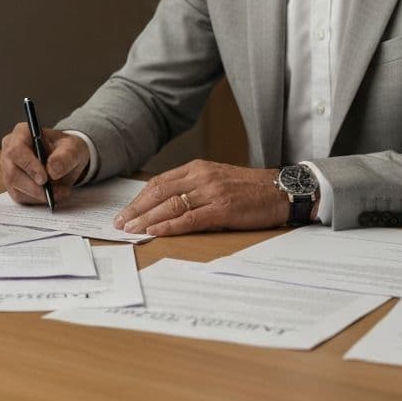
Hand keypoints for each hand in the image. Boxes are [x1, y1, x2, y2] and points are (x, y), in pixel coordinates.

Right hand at [0, 123, 89, 205]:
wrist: (67, 159)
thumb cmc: (67, 149)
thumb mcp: (73, 148)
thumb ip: (65, 157)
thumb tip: (52, 170)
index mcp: (22, 133)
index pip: (17, 150)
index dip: (29, 165)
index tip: (44, 179)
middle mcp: (10, 151)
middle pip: (13, 173)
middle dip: (35, 187)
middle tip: (55, 192)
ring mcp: (9, 169)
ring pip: (16, 188)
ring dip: (39, 195)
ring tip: (60, 193)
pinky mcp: (13, 185)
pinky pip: (21, 197)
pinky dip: (38, 200)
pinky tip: (53, 195)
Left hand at [113, 160, 284, 235]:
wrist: (281, 190)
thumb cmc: (250, 189)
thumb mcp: (218, 180)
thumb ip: (195, 188)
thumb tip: (167, 205)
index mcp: (198, 168)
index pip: (160, 182)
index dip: (139, 198)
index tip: (126, 211)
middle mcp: (202, 177)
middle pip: (159, 192)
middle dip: (136, 209)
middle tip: (119, 223)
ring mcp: (212, 192)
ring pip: (170, 205)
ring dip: (147, 219)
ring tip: (130, 230)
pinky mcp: (223, 209)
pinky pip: (189, 219)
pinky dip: (169, 226)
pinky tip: (154, 232)